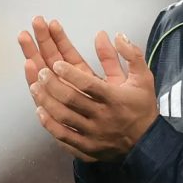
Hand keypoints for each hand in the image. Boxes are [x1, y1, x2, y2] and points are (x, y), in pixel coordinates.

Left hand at [23, 17, 157, 162]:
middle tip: (42, 72)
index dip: (70, 74)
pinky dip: (49, 124)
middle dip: (53, 84)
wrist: (147, 143)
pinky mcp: (85, 148)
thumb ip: (131, 55)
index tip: (56, 63)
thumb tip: (115, 34)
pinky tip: (39, 110)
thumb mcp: (143, 78)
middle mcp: (102, 117)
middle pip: (72, 100)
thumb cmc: (142, 107)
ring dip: (46, 100)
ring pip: (63, 118)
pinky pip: (63, 136)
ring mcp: (92, 134)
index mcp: (115, 99)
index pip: (89, 85)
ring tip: (34, 86)